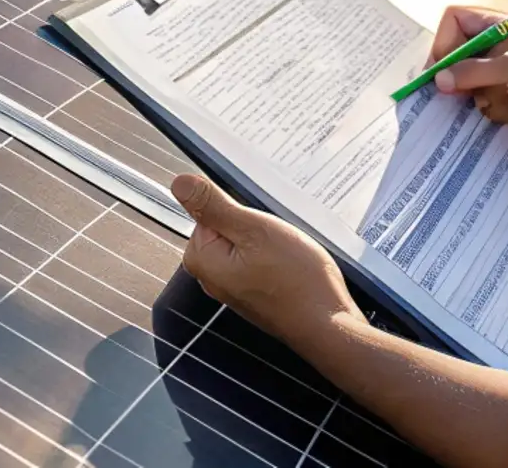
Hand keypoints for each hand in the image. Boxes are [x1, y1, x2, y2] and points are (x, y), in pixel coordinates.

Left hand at [172, 175, 359, 351]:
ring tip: (286, 247)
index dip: (236, 208)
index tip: (258, 220)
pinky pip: (256, 257)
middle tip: (275, 234)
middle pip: (224, 224)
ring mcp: (234, 286)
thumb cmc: (295, 279)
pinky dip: (273, 252)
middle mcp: (212, 277)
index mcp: (203, 260)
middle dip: (251, 221)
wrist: (328, 323)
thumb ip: (214, 206)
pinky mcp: (254, 291)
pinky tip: (291, 260)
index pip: (207, 211)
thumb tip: (180, 183)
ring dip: (265, 236)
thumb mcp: (254, 230)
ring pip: (244, 239)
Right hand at [427, 4, 507, 145]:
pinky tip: (468, 119)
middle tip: (439, 93)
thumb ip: (474, 71)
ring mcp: (491, 77)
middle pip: (450, 51)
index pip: (455, 21)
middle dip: (442, 70)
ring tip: (452, 108)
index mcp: (495, 29)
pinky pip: (467, 104)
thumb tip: (438, 80)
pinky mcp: (494, 102)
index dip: (444, 40)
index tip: (442, 67)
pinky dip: (462, 112)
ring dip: (451, 94)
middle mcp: (489, 50)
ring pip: (456, 80)